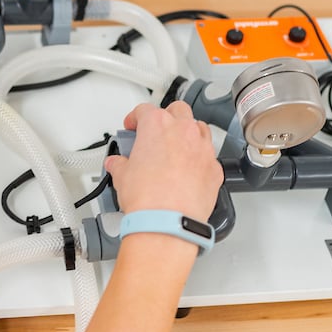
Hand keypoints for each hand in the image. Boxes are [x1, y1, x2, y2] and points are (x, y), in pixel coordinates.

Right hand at [103, 101, 222, 219]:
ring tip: (175, 147)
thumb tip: (117, 164)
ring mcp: (203, 149)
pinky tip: (189, 170)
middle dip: (166, 116)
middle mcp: (184, 131)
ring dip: (187, 133)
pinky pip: (208, 156)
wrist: (168, 221)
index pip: (145, 110)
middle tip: (156, 131)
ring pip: (199, 128)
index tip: (132, 126)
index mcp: (158, 126)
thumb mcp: (121, 176)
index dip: (135, 118)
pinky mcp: (215, 168)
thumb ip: (119, 163)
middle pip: (178, 110)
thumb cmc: (147, 197)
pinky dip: (199, 159)